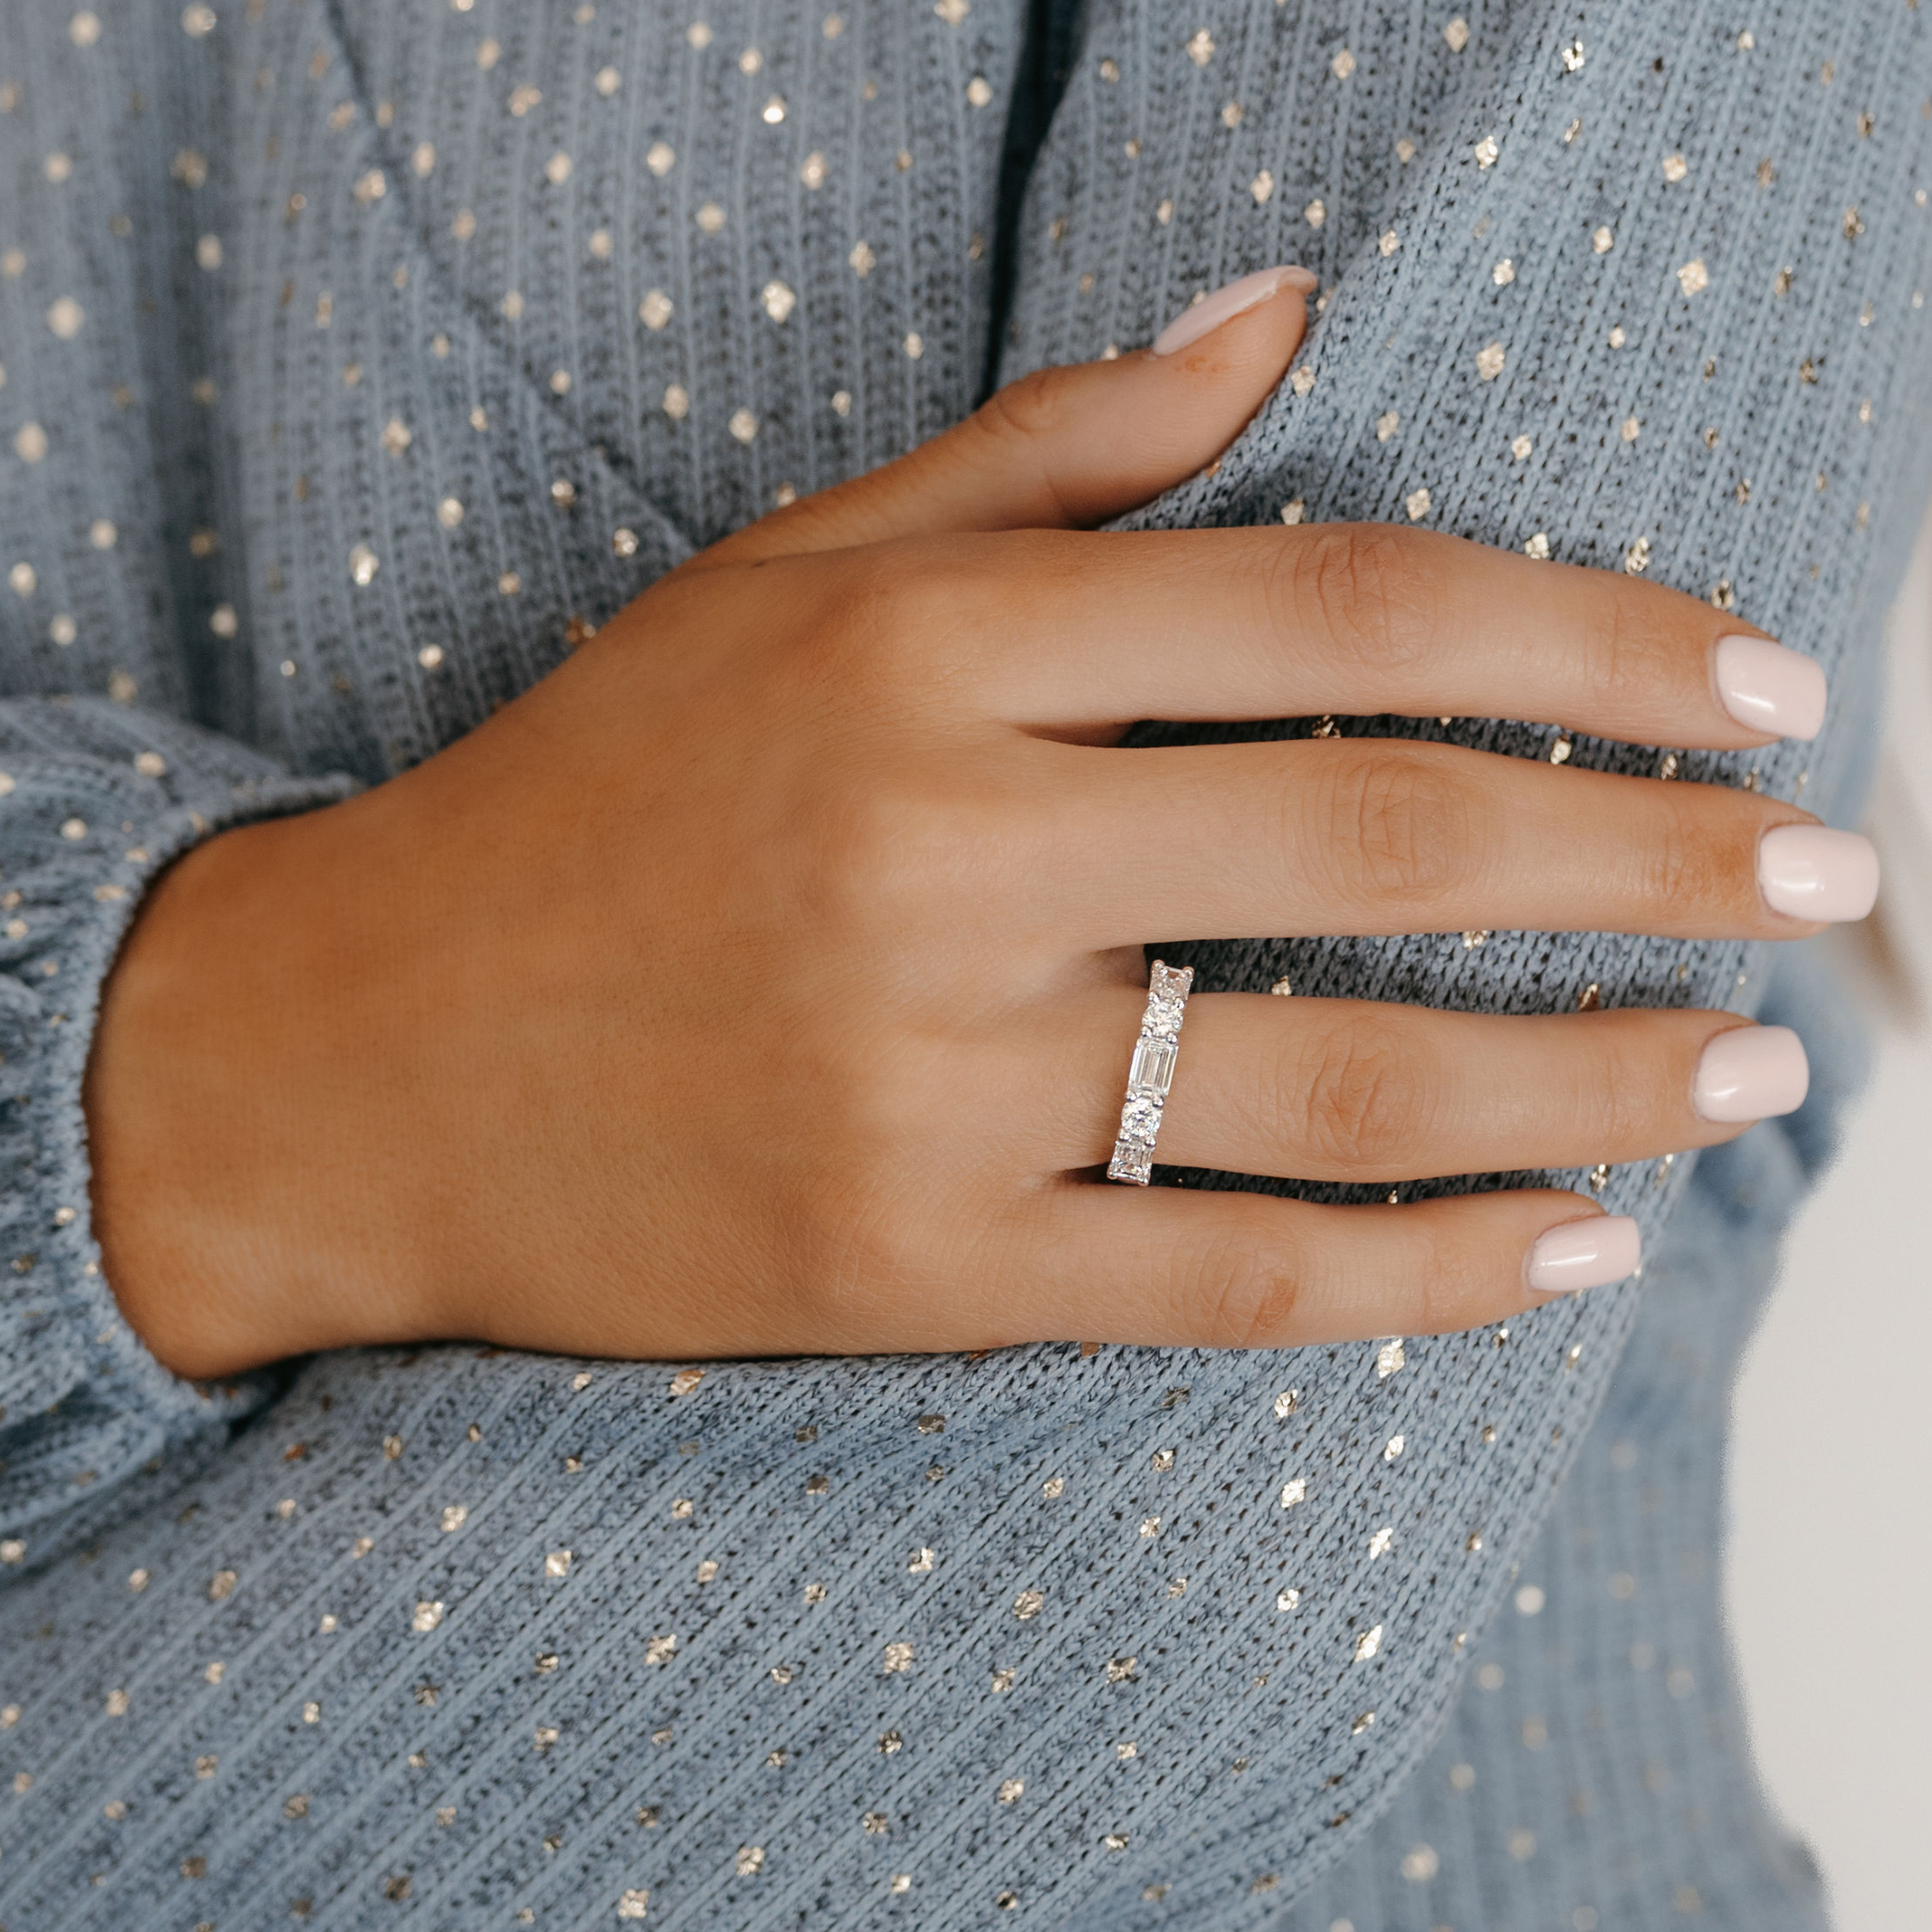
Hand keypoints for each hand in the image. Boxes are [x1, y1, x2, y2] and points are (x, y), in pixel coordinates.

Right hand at [86, 266, 1873, 1378]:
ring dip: (1597, 1078)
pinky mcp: (911, 1269)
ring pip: (1347, 1083)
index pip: (1346, 605)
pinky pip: (1234, 1281)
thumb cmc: (588, 797)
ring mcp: (930, 1081)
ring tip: (1752, 1070)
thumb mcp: (780, 574)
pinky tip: (1577, 1253)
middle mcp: (945, 854)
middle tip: (1827, 874)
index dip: (1595, 632)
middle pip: (1395, 840)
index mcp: (928, 650)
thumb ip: (1049, 450)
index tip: (1757, 680)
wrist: (359, 1058)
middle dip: (1659, 855)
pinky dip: (1433, 1275)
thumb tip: (1287, 314)